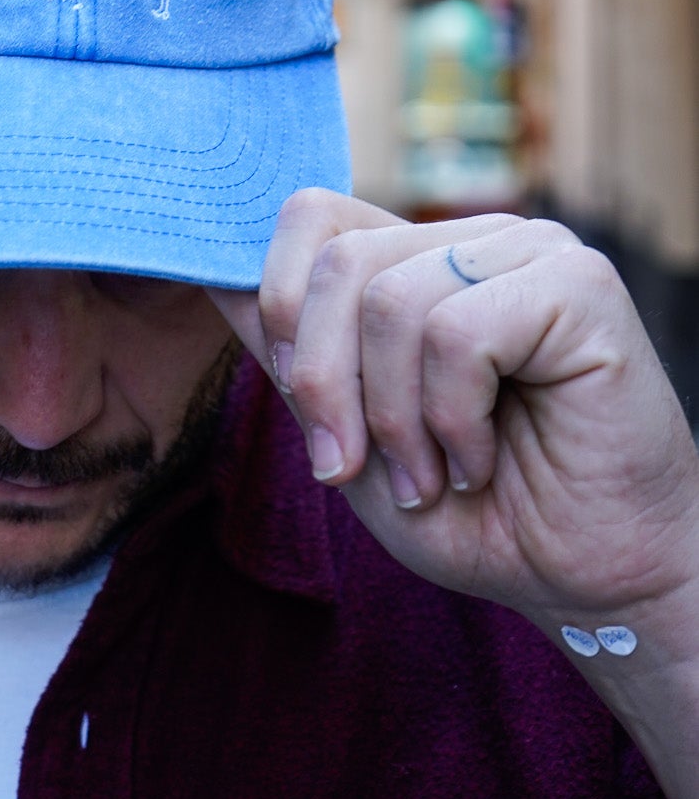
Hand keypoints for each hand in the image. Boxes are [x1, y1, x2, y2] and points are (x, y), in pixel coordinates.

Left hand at [208, 191, 698, 638]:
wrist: (588, 581)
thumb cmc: (479, 513)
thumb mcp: (353, 438)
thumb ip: (295, 360)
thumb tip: (209, 278)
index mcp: (418, 260)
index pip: (310, 216)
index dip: (281, 308)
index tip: (313, 415)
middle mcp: (471, 238)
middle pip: (336, 261)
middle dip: (326, 386)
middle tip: (357, 468)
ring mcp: (529, 251)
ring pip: (389, 301)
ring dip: (395, 419)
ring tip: (434, 474)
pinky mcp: (578, 286)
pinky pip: (456, 333)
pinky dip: (452, 420)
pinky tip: (484, 459)